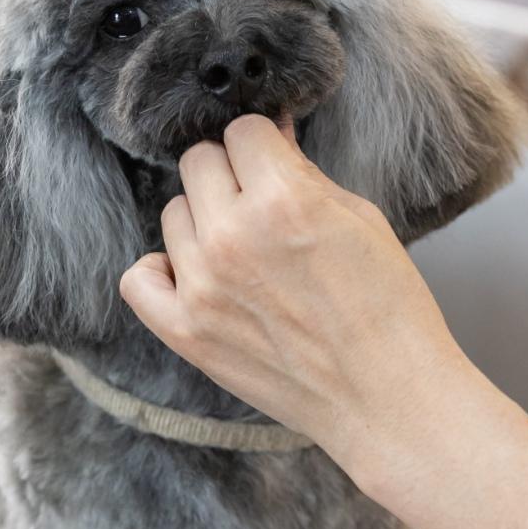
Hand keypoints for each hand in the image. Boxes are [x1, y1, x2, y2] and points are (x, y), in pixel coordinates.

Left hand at [118, 116, 463, 475]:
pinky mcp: (186, 332)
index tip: (276, 166)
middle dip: (231, 175)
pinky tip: (195, 276)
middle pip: (198, 162)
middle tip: (261, 207)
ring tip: (245, 254)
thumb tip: (270, 135)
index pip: (242, 131)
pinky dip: (162, 271)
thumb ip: (304, 173)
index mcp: (283, 201)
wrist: (386, 397)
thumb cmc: (389, 309)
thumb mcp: (360, 219)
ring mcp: (202, 286)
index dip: (264, 146)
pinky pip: (138, 278)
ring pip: (173, 213)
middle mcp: (232, 236)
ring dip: (204, 222)